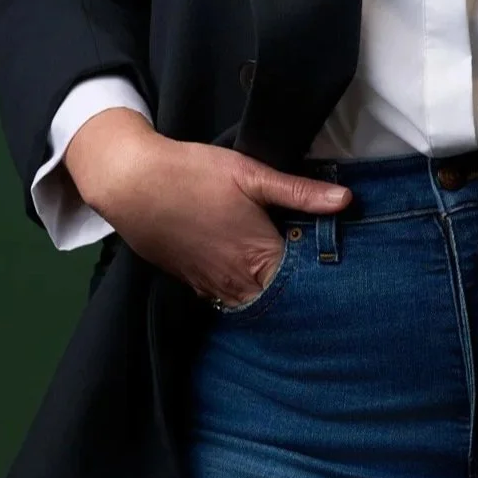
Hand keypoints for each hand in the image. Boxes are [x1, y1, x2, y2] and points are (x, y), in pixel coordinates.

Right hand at [63, 110, 351, 305]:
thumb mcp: (251, 174)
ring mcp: (209, 286)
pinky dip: (243, 292)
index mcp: (257, 257)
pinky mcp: (190, 282)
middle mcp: (235, 281)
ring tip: (293, 278)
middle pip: (279, 301)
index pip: (303, 286)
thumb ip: (299, 192)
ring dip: (271, 296)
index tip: (343, 271)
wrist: (131, 183)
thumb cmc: (193, 173)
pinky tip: (253, 274)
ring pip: (251, 304)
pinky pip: (226, 298)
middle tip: (324, 278)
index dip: (324, 280)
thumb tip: (347, 200)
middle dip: (300, 293)